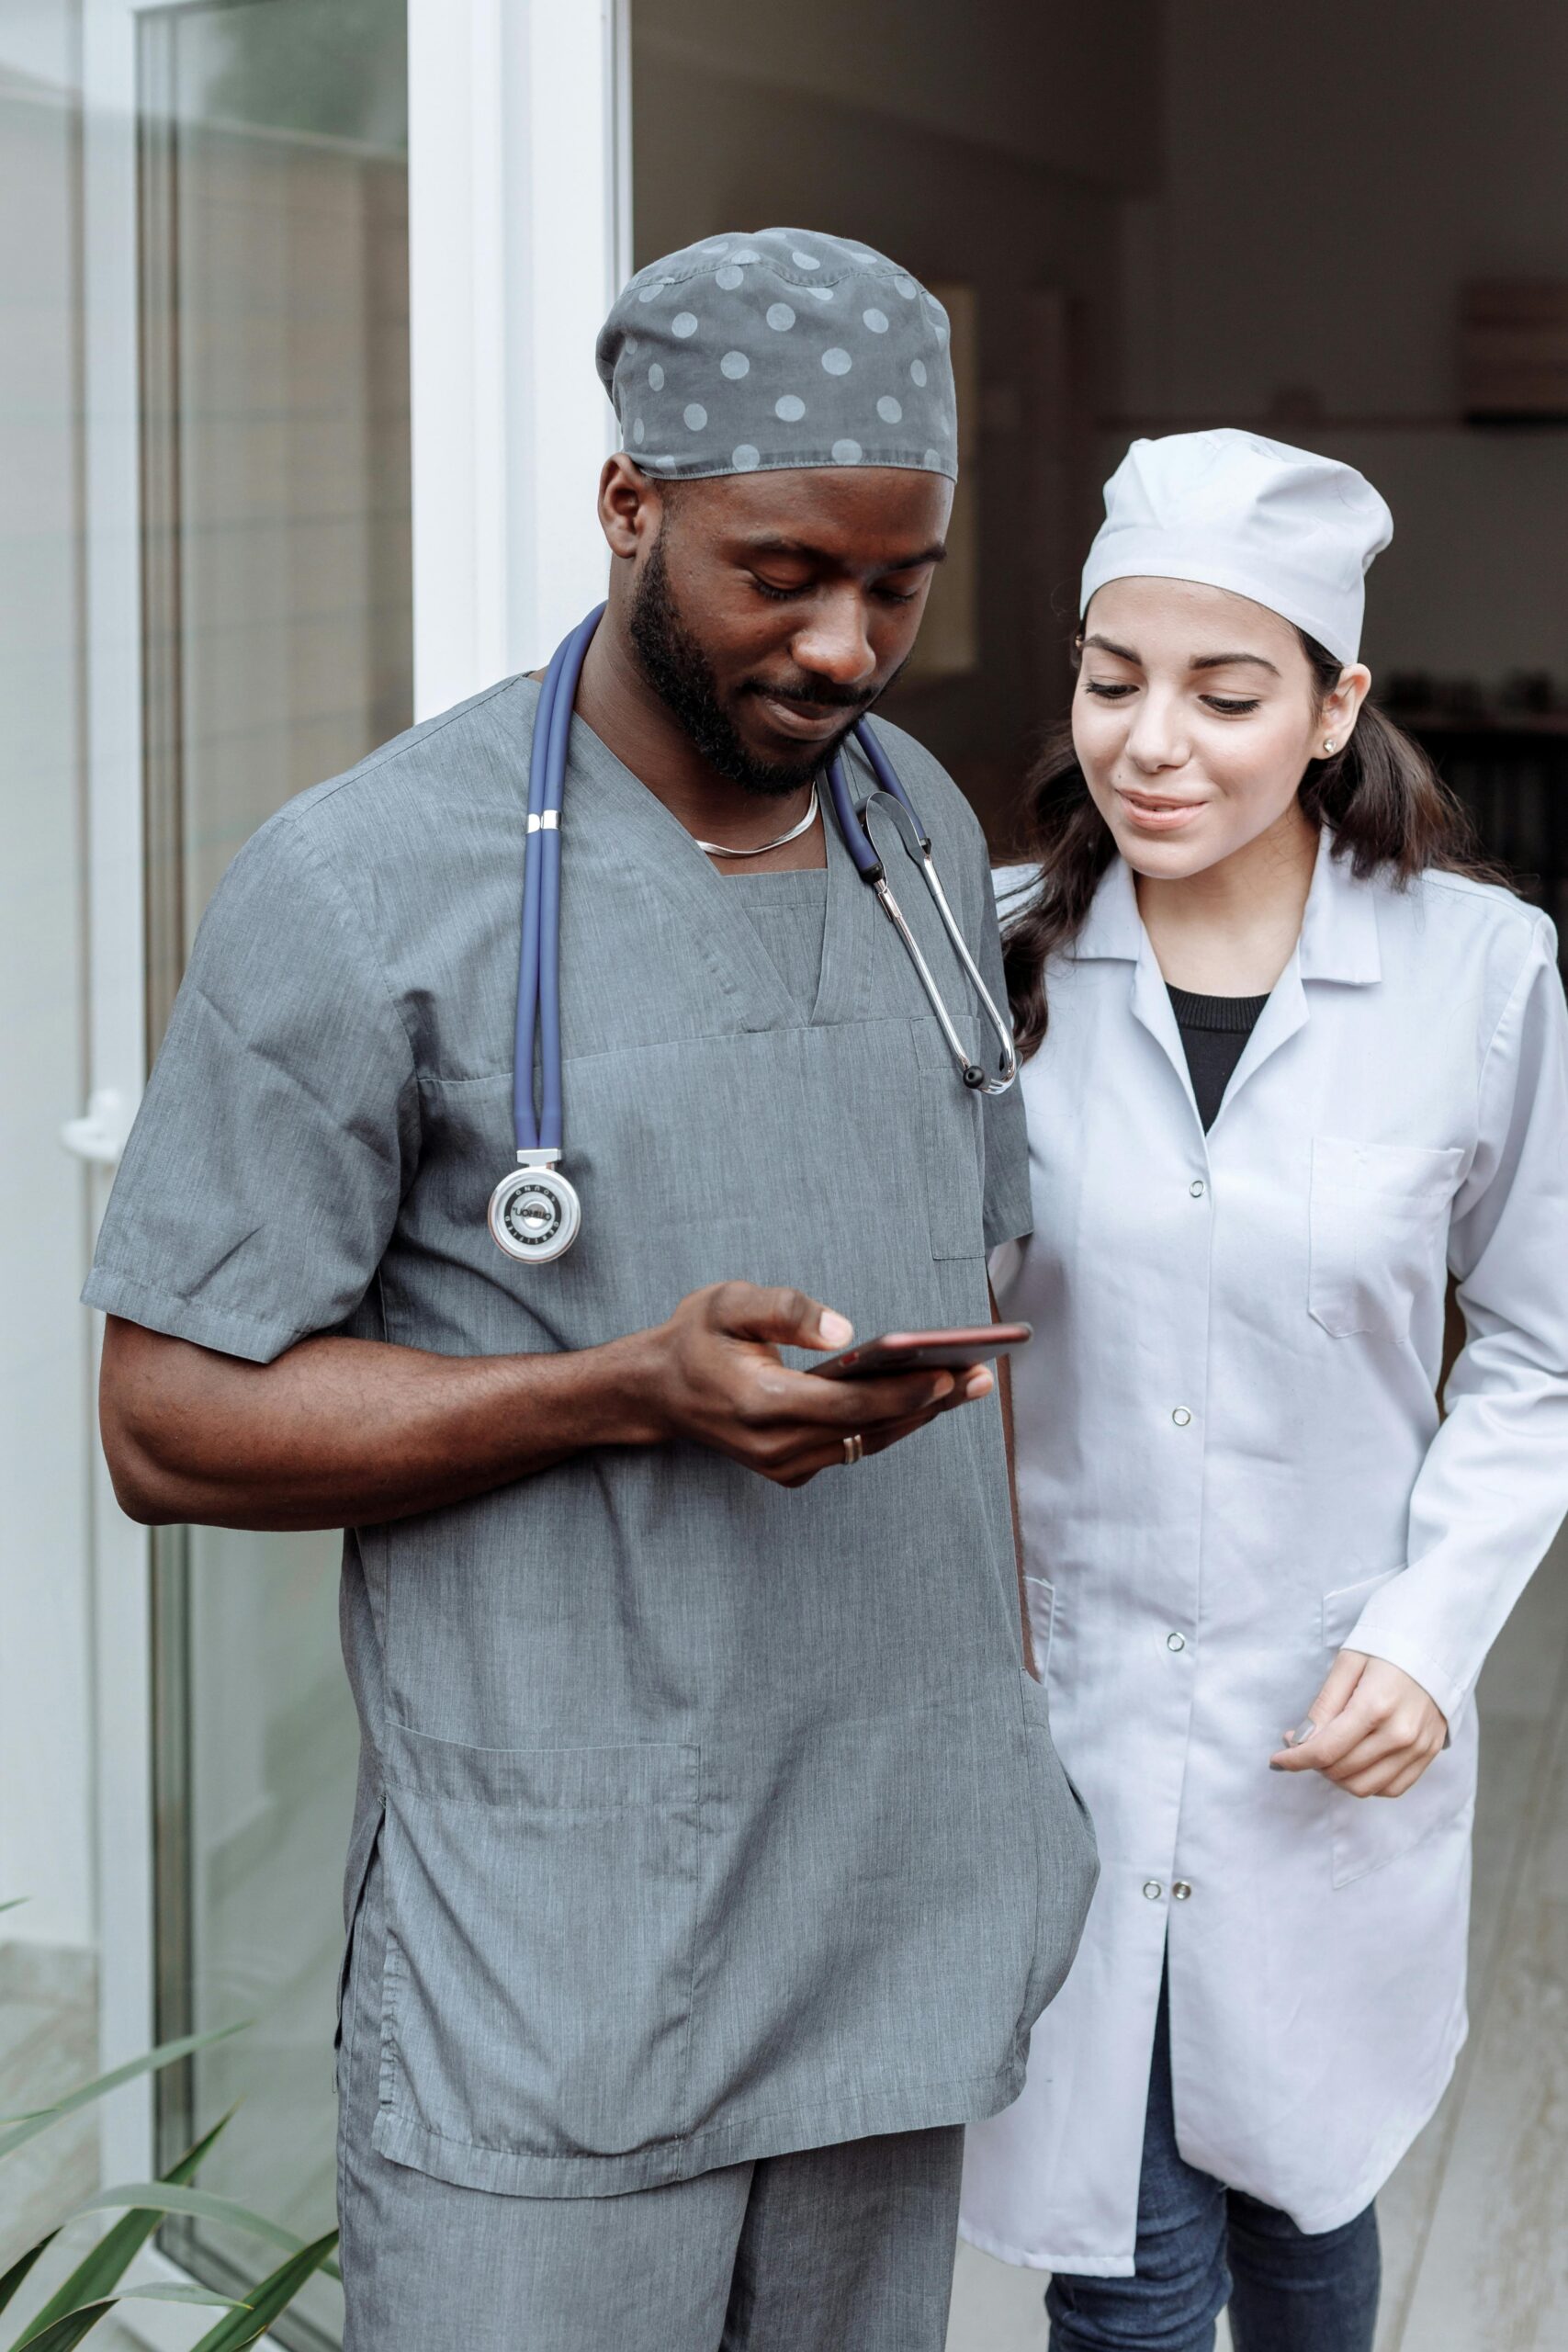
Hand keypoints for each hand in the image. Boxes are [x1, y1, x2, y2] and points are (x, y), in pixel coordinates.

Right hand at [641, 1282, 992, 1487]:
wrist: (657, 1390)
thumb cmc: (696, 1338)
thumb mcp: (727, 1303)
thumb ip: (786, 1310)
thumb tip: (847, 1330)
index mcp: (761, 1404)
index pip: (849, 1404)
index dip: (903, 1392)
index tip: (949, 1372)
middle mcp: (775, 1446)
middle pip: (870, 1428)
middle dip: (929, 1403)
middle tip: (982, 1375)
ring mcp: (783, 1465)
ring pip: (867, 1443)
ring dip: (919, 1416)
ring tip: (968, 1384)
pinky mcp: (791, 1470)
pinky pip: (853, 1448)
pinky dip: (890, 1424)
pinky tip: (925, 1398)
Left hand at [1270, 1651, 1446, 1796]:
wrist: (1435, 1644)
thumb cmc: (1387, 1648)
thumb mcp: (1347, 1664)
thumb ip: (1324, 1706)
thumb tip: (1300, 1741)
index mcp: (1375, 1706)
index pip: (1326, 1749)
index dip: (1295, 1759)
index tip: (1277, 1761)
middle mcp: (1400, 1733)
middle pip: (1342, 1771)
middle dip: (1313, 1764)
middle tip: (1304, 1745)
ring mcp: (1418, 1747)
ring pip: (1365, 1787)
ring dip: (1337, 1777)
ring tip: (1328, 1754)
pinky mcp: (1429, 1754)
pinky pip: (1391, 1788)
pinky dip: (1367, 1783)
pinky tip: (1354, 1763)